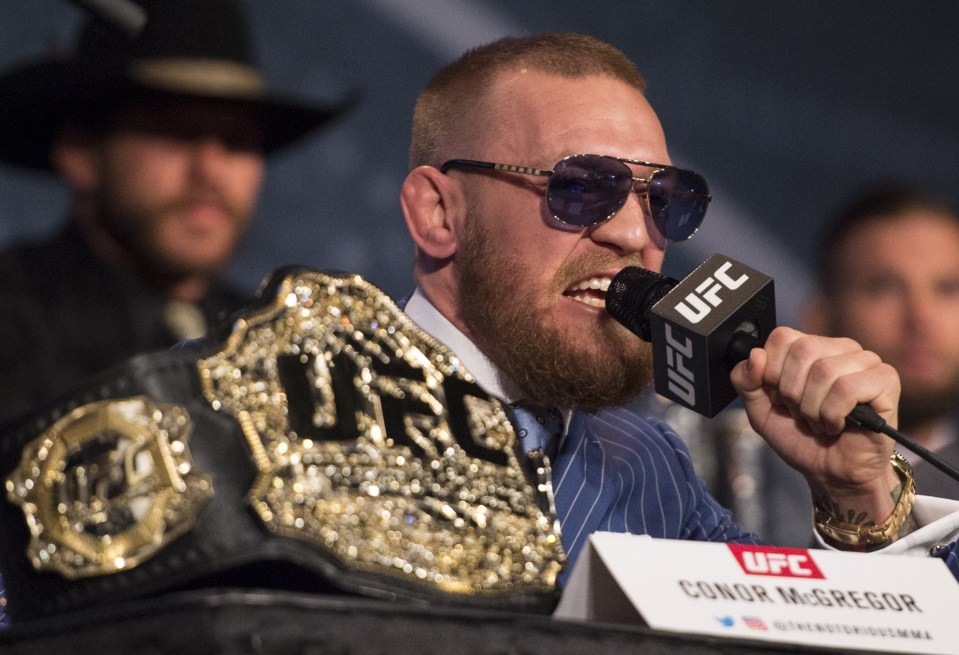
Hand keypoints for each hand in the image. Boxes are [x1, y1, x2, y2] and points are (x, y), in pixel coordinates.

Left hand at [729, 326, 901, 524]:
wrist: (831, 472)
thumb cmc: (800, 438)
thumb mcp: (760, 410)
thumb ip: (747, 381)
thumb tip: (755, 355)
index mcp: (812, 347)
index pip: (782, 337)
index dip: (772, 373)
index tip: (779, 398)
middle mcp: (841, 348)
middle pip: (803, 350)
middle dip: (792, 392)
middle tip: (800, 413)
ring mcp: (866, 361)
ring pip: (824, 370)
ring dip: (813, 408)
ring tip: (819, 421)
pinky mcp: (886, 380)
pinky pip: (848, 388)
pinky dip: (833, 414)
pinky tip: (837, 425)